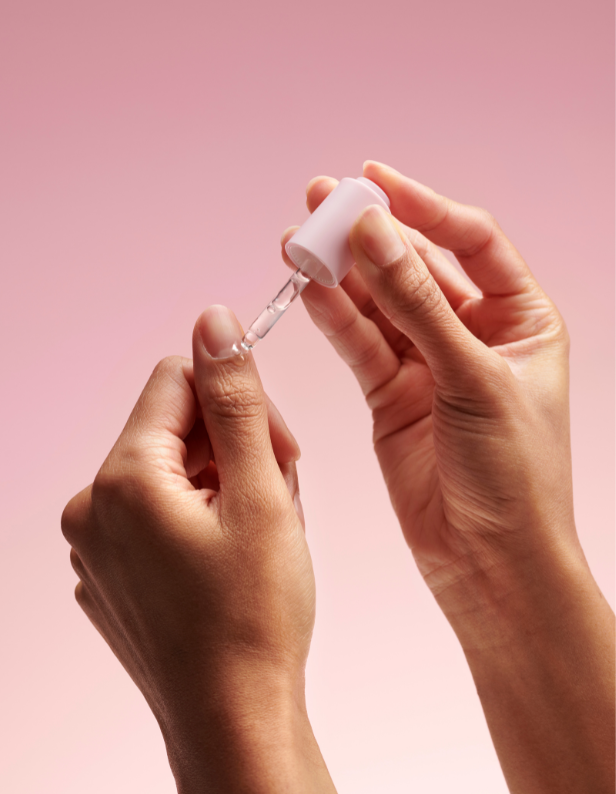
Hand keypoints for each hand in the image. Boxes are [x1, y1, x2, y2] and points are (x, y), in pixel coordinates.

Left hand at [61, 306, 335, 793]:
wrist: (235, 722)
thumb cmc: (255, 618)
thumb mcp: (261, 494)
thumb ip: (236, 400)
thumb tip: (214, 322)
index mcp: (124, 480)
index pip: (176, 380)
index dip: (236, 401)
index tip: (275, 443)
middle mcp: (93, 508)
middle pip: (174, 428)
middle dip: (234, 448)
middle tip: (278, 495)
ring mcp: (96, 546)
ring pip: (170, 471)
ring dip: (223, 484)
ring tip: (261, 533)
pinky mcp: (109, 573)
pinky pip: (155, 513)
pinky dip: (199, 517)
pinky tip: (232, 557)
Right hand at [282, 162, 613, 792]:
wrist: (490, 563)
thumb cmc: (513, 477)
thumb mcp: (471, 378)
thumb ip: (417, 304)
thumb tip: (372, 234)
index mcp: (521, 320)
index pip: (471, 241)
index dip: (423, 206)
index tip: (373, 180)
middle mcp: (474, 334)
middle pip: (415, 266)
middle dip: (369, 236)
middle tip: (321, 201)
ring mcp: (429, 364)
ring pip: (378, 304)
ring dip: (340, 274)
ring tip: (297, 240)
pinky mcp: (392, 396)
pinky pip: (360, 345)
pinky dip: (333, 318)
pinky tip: (306, 288)